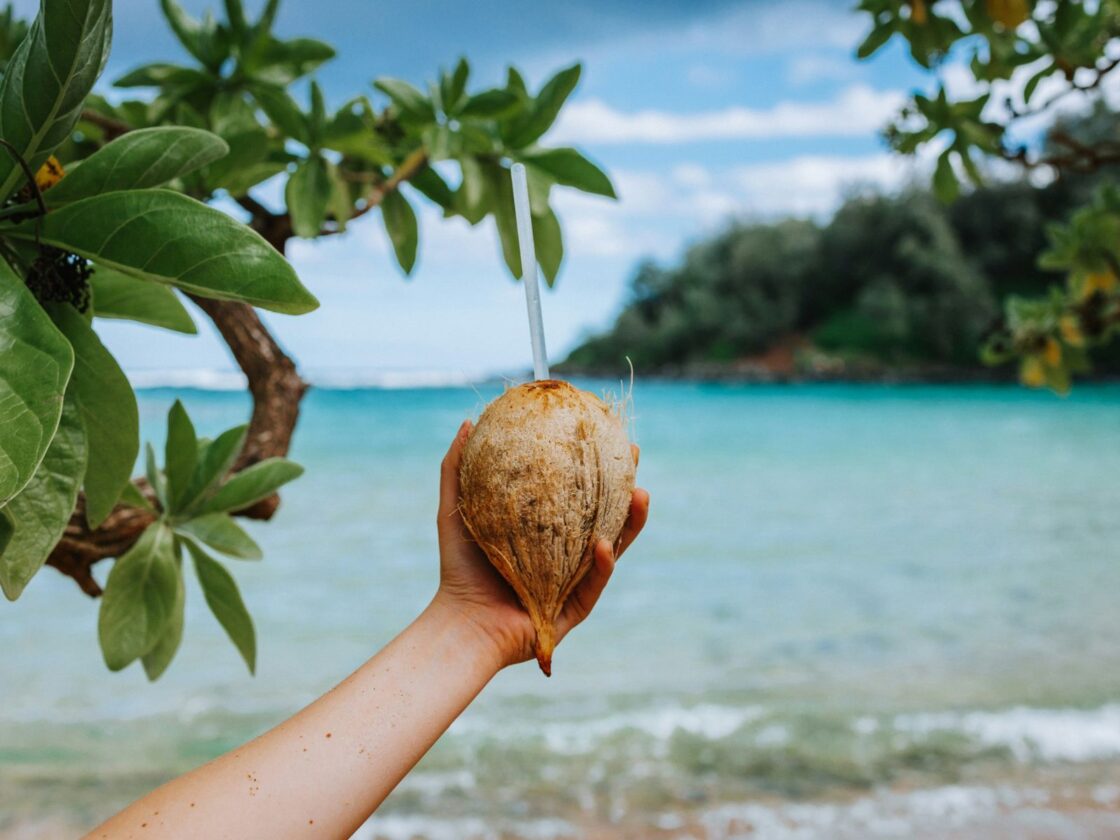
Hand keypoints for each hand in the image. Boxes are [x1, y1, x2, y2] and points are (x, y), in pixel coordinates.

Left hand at [433, 419, 648, 669]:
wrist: (462, 622)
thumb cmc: (459, 567)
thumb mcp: (456, 510)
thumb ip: (458, 468)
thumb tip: (469, 421)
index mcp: (548, 531)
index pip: (579, 493)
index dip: (597, 466)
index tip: (607, 434)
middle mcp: (567, 554)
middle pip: (607, 514)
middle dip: (627, 486)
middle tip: (633, 457)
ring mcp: (576, 581)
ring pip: (615, 546)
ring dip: (632, 522)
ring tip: (641, 494)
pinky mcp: (577, 608)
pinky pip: (596, 582)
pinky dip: (603, 563)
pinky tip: (603, 543)